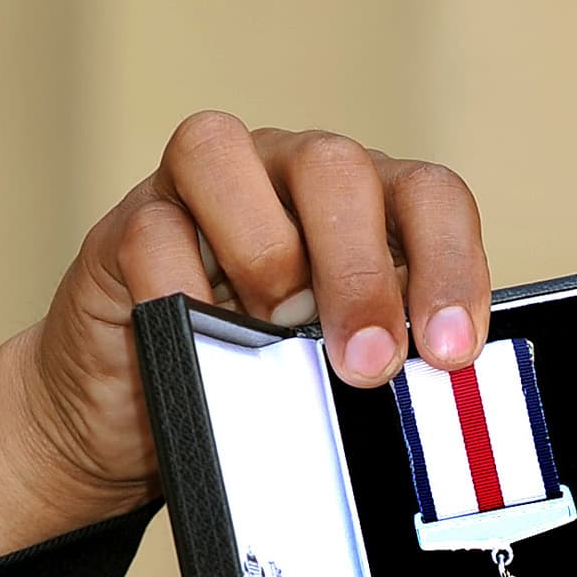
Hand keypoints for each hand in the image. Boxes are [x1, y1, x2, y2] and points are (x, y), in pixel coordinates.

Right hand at [0, 113, 488, 571]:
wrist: (143, 421)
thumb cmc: (265, 385)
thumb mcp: (345, 373)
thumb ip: (389, 357)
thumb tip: (435, 391)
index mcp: (366, 201)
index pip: (428, 194)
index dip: (449, 264)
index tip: (450, 351)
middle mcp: (285, 172)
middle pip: (333, 167)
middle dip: (359, 272)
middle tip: (368, 364)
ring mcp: (199, 188)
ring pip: (224, 155)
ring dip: (263, 256)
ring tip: (273, 334)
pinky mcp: (126, 226)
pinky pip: (151, 232)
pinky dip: (179, 289)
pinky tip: (202, 342)